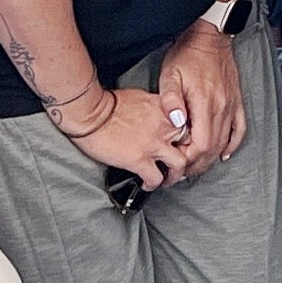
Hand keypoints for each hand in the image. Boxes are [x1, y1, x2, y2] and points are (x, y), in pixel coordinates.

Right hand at [55, 85, 183, 191]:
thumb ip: (157, 108)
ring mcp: (154, 143)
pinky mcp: (139, 160)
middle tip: (180, 164)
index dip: (189, 136)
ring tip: (167, 179)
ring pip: (180, 165)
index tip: (183, 143)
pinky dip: (153, 185)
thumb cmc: (110, 103)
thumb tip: (160, 118)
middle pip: (190, 144)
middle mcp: (165, 126)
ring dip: (175, 175)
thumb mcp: (142, 97)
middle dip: (187, 156)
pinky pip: (155, 178)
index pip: (189, 124)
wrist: (92, 112)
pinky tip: (146, 185)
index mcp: (166, 109)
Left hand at [150, 23, 245, 171]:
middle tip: (181, 171)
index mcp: (205, 103)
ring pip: (225, 142)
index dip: (187, 159)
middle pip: (212, 148)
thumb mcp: (170, 74)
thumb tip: (175, 122)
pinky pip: (240, 129)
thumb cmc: (188, 53)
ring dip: (211, 158)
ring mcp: (231, 105)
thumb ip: (170, 100)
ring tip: (196, 166)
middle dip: (197, 164)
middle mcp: (221, 107)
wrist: (210, 35)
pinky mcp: (237, 101)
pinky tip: (224, 153)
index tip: (174, 162)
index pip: (199, 144)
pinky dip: (233, 144)